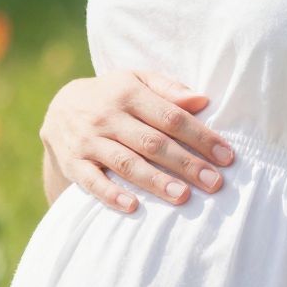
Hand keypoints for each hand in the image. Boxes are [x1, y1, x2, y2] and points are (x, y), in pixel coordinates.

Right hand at [39, 69, 235, 212]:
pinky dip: (111, 194)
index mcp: (129, 93)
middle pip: (153, 142)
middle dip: (186, 164)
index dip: (200, 137)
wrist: (59, 109)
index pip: (171, 117)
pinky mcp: (74, 163)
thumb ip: (169, 88)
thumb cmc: (113, 95)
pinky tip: (133, 206)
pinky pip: (92, 181)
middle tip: (214, 183)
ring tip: (183, 197)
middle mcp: (108, 116)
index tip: (227, 156)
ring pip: (126, 163)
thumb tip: (202, 100)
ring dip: (155, 181)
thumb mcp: (137, 80)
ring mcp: (89, 141)